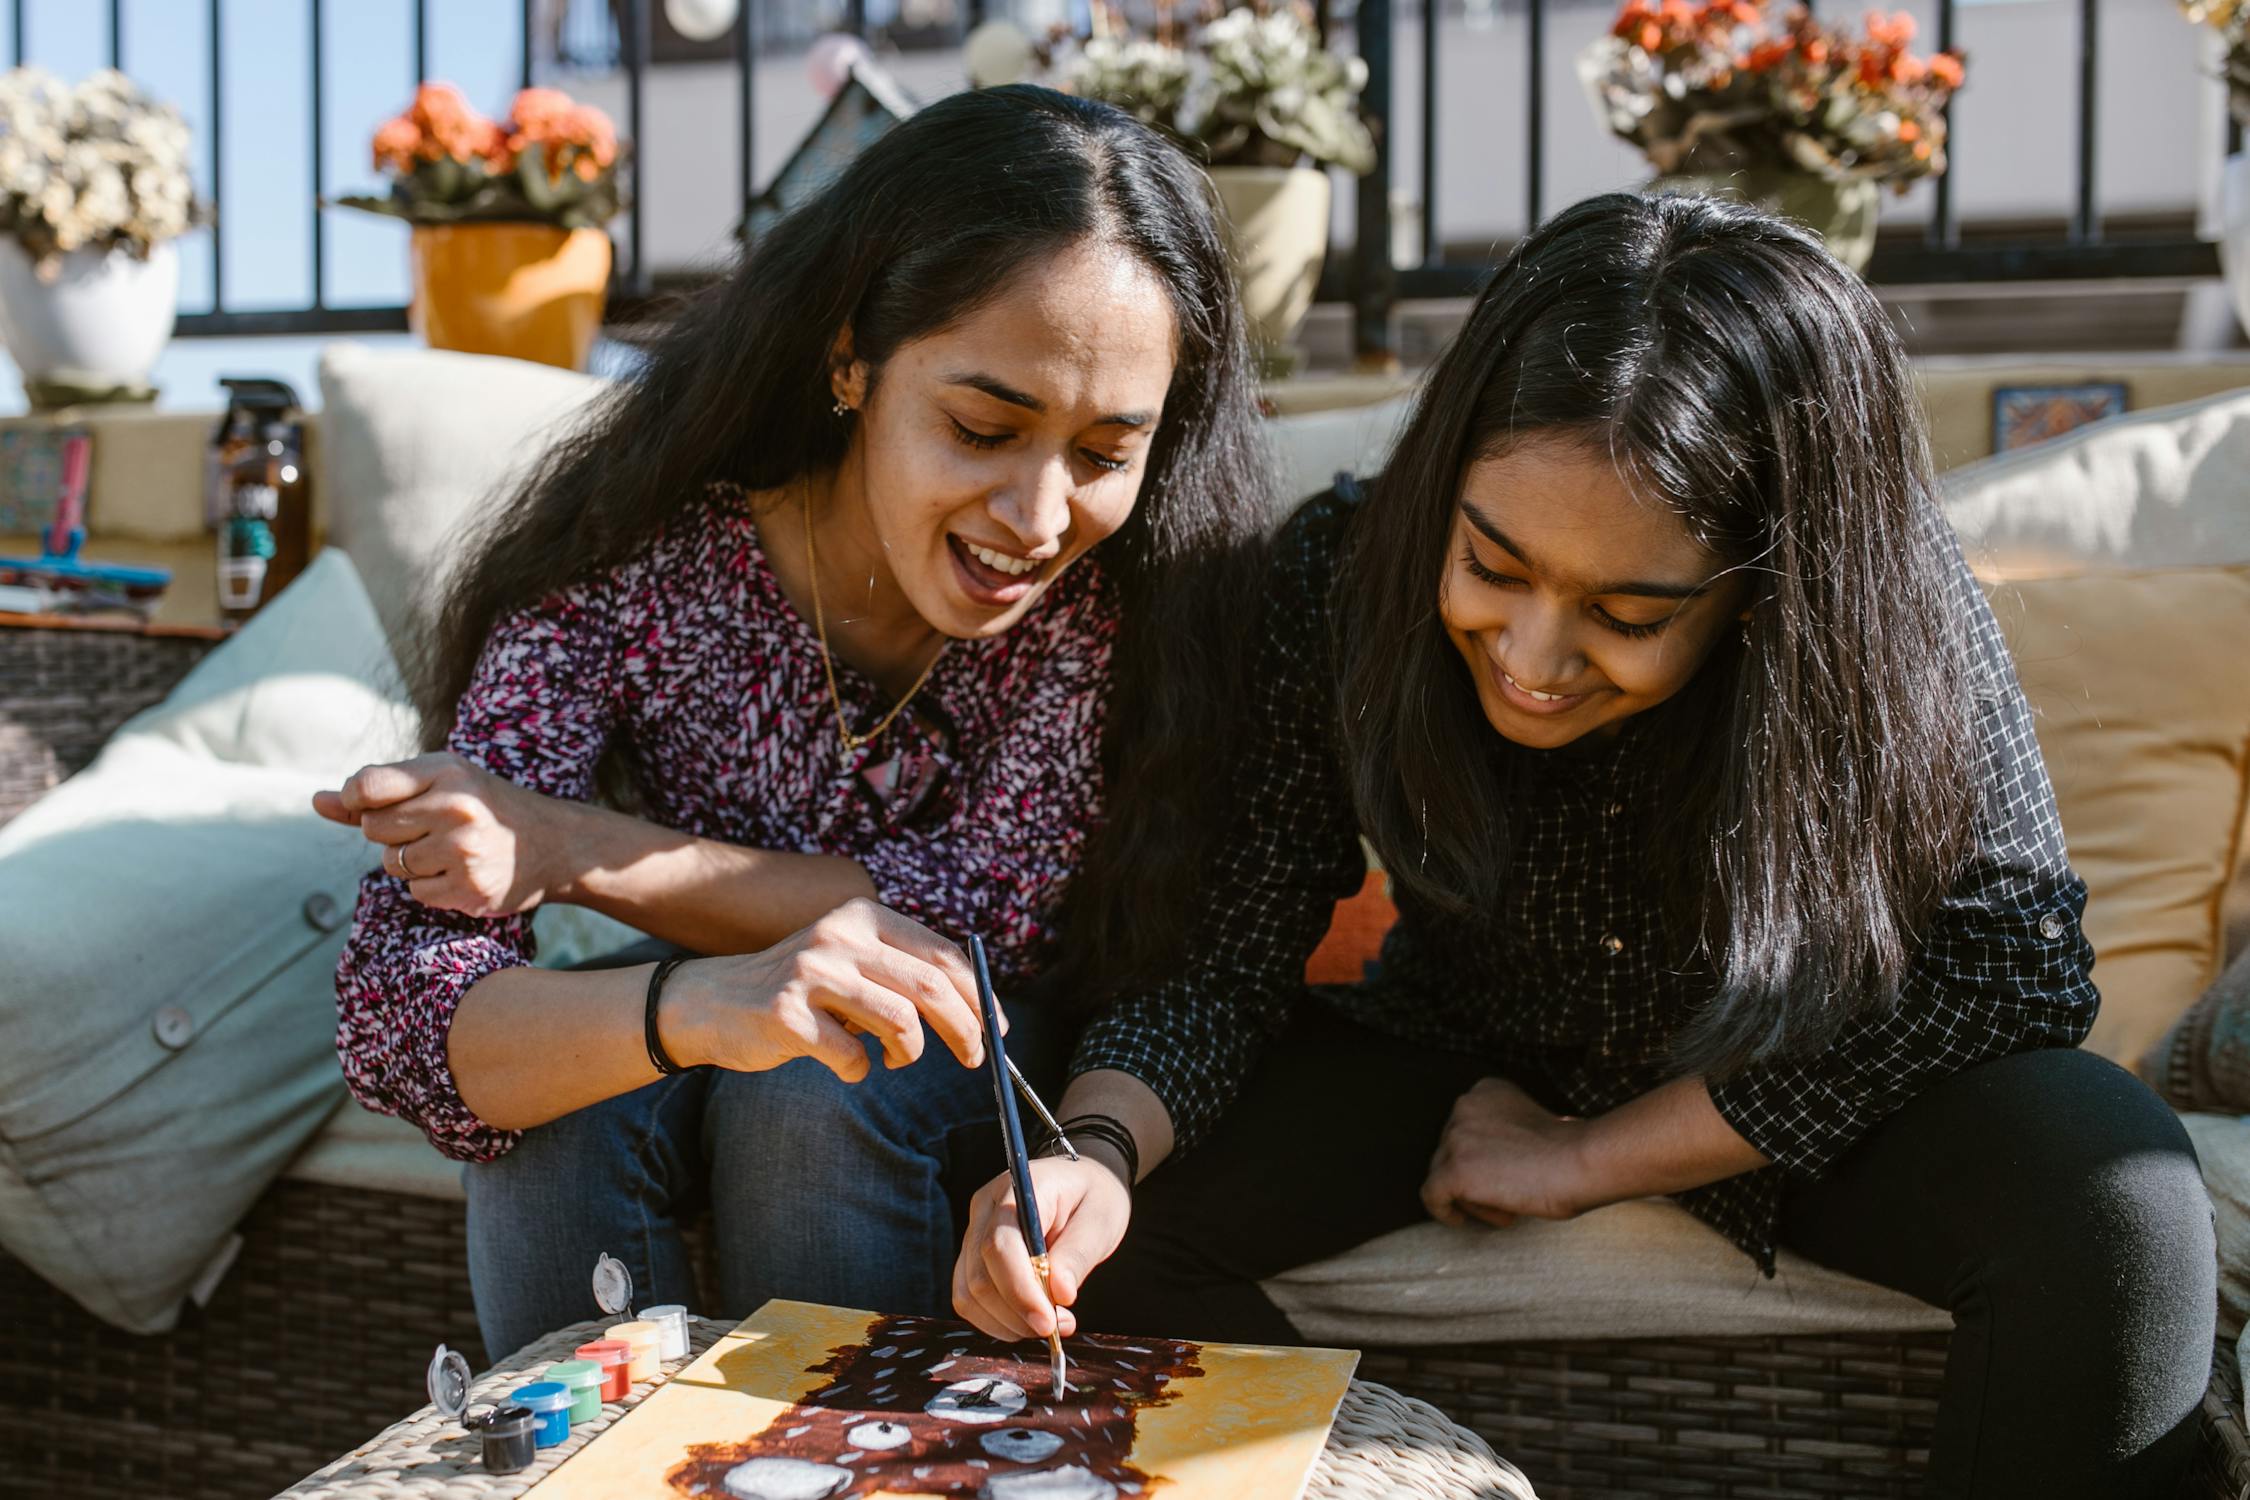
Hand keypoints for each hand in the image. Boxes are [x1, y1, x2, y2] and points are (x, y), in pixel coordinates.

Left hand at [314, 752, 572, 918]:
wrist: (555, 844)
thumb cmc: (485, 807)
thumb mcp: (441, 783)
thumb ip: (376, 792)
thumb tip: (316, 801)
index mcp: (447, 772)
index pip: (367, 786)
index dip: (354, 798)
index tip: (367, 804)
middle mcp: (456, 808)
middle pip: (373, 828)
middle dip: (390, 831)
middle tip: (428, 827)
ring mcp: (463, 851)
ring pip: (391, 863)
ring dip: (410, 861)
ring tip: (449, 850)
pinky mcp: (468, 889)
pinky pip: (415, 892)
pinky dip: (430, 886)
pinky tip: (460, 872)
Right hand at [666, 897, 990, 1083]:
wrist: (712, 1001)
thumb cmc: (801, 988)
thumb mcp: (851, 959)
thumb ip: (902, 970)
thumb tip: (979, 1009)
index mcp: (863, 917)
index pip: (943, 955)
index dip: (980, 996)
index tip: (996, 1030)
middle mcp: (838, 936)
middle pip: (929, 986)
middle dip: (964, 1029)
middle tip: (975, 1059)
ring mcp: (811, 973)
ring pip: (899, 1021)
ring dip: (910, 1052)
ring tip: (897, 1059)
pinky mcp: (787, 1015)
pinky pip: (851, 1056)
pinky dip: (859, 1070)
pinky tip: (846, 1064)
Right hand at [953, 1153, 1131, 1342]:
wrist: (1081, 1184)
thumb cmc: (1093, 1197)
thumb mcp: (1100, 1220)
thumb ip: (1077, 1254)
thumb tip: (1059, 1295)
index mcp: (1018, 1190)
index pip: (1000, 1245)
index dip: (1019, 1291)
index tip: (1047, 1323)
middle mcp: (985, 1208)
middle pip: (980, 1275)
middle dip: (1016, 1313)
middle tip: (1057, 1327)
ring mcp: (973, 1231)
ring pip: (968, 1292)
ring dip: (1006, 1323)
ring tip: (1049, 1324)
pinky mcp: (972, 1255)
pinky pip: (969, 1298)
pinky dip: (996, 1320)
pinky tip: (1028, 1319)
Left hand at [1421, 1076, 1592, 1228]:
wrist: (1580, 1163)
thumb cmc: (1569, 1153)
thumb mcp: (1529, 1124)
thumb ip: (1502, 1132)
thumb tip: (1486, 1161)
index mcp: (1484, 1090)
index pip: (1463, 1129)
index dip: (1481, 1156)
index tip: (1503, 1172)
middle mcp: (1464, 1105)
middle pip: (1450, 1151)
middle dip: (1475, 1176)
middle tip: (1510, 1194)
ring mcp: (1456, 1137)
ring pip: (1443, 1174)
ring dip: (1471, 1195)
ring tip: (1505, 1207)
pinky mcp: (1454, 1170)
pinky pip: (1432, 1195)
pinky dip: (1444, 1211)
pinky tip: (1460, 1220)